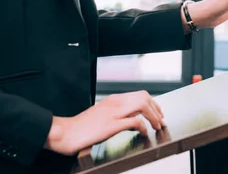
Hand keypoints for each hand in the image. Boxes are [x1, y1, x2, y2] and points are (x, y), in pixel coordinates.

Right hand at [44, 91, 163, 155]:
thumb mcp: (102, 114)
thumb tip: (133, 120)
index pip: (140, 95)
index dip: (154, 104)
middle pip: (144, 97)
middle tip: (161, 121)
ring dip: (154, 116)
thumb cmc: (82, 126)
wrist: (66, 132)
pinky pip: (134, 121)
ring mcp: (113, 113)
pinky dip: (143, 126)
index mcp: (113, 99)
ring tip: (156, 126)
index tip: (159, 114)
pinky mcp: (111, 125)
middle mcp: (115, 102)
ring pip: (142, 105)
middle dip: (157, 109)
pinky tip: (143, 133)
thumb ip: (117, 114)